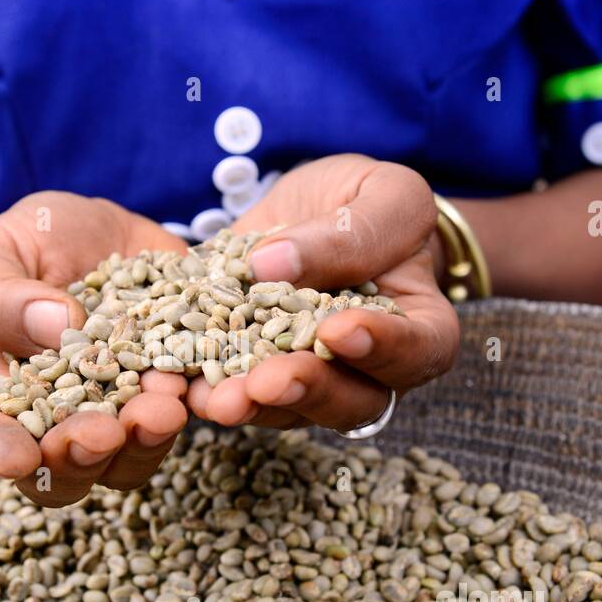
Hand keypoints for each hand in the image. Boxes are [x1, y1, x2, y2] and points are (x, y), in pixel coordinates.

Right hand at [0, 193, 189, 505]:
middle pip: (63, 466)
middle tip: (102, 434)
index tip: (16, 458)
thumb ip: (3, 297)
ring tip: (162, 407)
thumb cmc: (29, 244)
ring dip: (147, 441)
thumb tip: (57, 327)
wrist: (100, 234)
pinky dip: (198, 403)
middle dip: (82, 456)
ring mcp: (121, 410)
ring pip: (132, 456)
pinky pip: (190, 408)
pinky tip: (203, 384)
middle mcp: (60, 418)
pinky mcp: (173, 385)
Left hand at [187, 156, 459, 430]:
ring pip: (287, 408)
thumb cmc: (367, 200)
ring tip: (217, 398)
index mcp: (421, 327)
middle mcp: (368, 370)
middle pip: (350, 400)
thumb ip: (352, 232)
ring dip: (251, 404)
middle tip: (268, 380)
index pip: (418, 350)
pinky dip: (206, 390)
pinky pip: (234, 392)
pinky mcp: (254, 373)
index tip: (340, 330)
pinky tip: (180, 384)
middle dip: (305, 390)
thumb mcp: (381, 193)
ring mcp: (309, 379)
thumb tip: (274, 266)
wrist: (320, 210)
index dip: (383, 348)